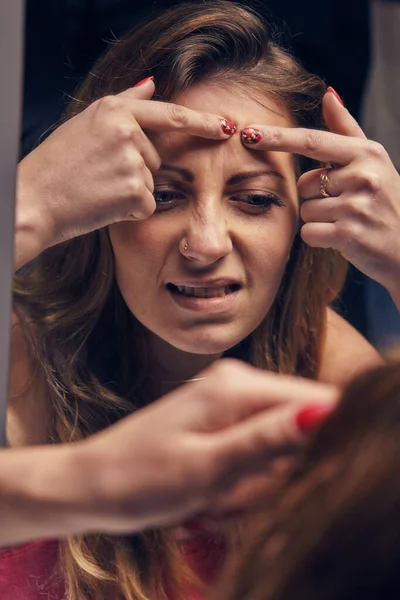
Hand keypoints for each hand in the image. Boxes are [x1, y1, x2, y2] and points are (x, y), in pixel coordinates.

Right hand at [15, 78, 234, 264]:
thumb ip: (124, 103)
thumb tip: (151, 83)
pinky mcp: (134, 191)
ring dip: (131, 191)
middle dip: (136, 171)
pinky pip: (147, 205)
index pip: (170, 115)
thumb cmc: (56, 165)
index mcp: (114, 110)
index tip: (226, 127)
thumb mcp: (86, 123)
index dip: (201, 123)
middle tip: (99, 177)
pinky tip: (104, 205)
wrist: (34, 200)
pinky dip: (129, 210)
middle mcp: (126, 130)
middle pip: (156, 158)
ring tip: (98, 189)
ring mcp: (131, 160)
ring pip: (151, 182)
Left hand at [72, 360, 336, 534]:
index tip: (285, 479)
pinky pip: (252, 456)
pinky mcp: (218, 421)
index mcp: (237, 387)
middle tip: (228, 497)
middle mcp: (236, 384)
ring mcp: (226, 402)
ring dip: (250, 487)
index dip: (317, 445)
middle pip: (296, 432)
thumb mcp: (208, 468)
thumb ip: (268, 439)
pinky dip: (236, 484)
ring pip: (275, 452)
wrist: (91, 485)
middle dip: (271, 476)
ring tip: (210, 499)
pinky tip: (207, 495)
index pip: (316, 401)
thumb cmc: (139, 479)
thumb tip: (324, 412)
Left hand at [240, 90, 399, 301]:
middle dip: (315, 196)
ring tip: (347, 221)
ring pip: (305, 210)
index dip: (277, 138)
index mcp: (366, 153)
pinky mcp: (348, 234)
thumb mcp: (373, 160)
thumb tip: (327, 94)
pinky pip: (308, 232)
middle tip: (346, 205)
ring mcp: (356, 206)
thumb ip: (346, 129)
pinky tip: (342, 237)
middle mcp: (363, 176)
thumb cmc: (386, 201)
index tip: (248, 133)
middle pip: (304, 184)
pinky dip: (320, 237)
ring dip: (319, 219)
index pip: (312, 141)